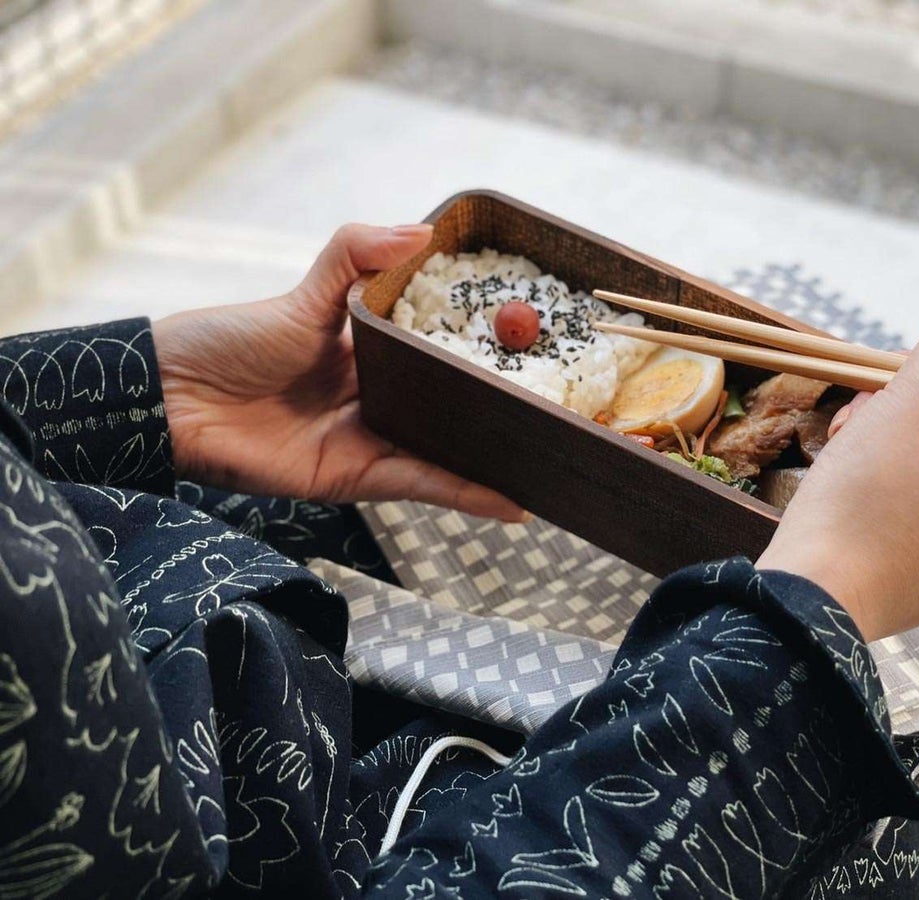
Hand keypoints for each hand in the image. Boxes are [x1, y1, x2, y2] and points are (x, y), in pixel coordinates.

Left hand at [152, 223, 526, 520]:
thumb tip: (422, 228)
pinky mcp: (355, 476)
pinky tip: (510, 501)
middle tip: (561, 417)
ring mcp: (370, 440)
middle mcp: (379, 398)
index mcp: (373, 353)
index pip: (442, 356)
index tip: (536, 354)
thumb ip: (357, 255)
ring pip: (447, 453)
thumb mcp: (305, 290)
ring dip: (496, 464)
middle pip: (452, 410)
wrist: (173, 394)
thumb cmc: (231, 338)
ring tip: (553, 465)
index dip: (484, 358)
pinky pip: (419, 484)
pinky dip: (465, 493)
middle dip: (501, 417)